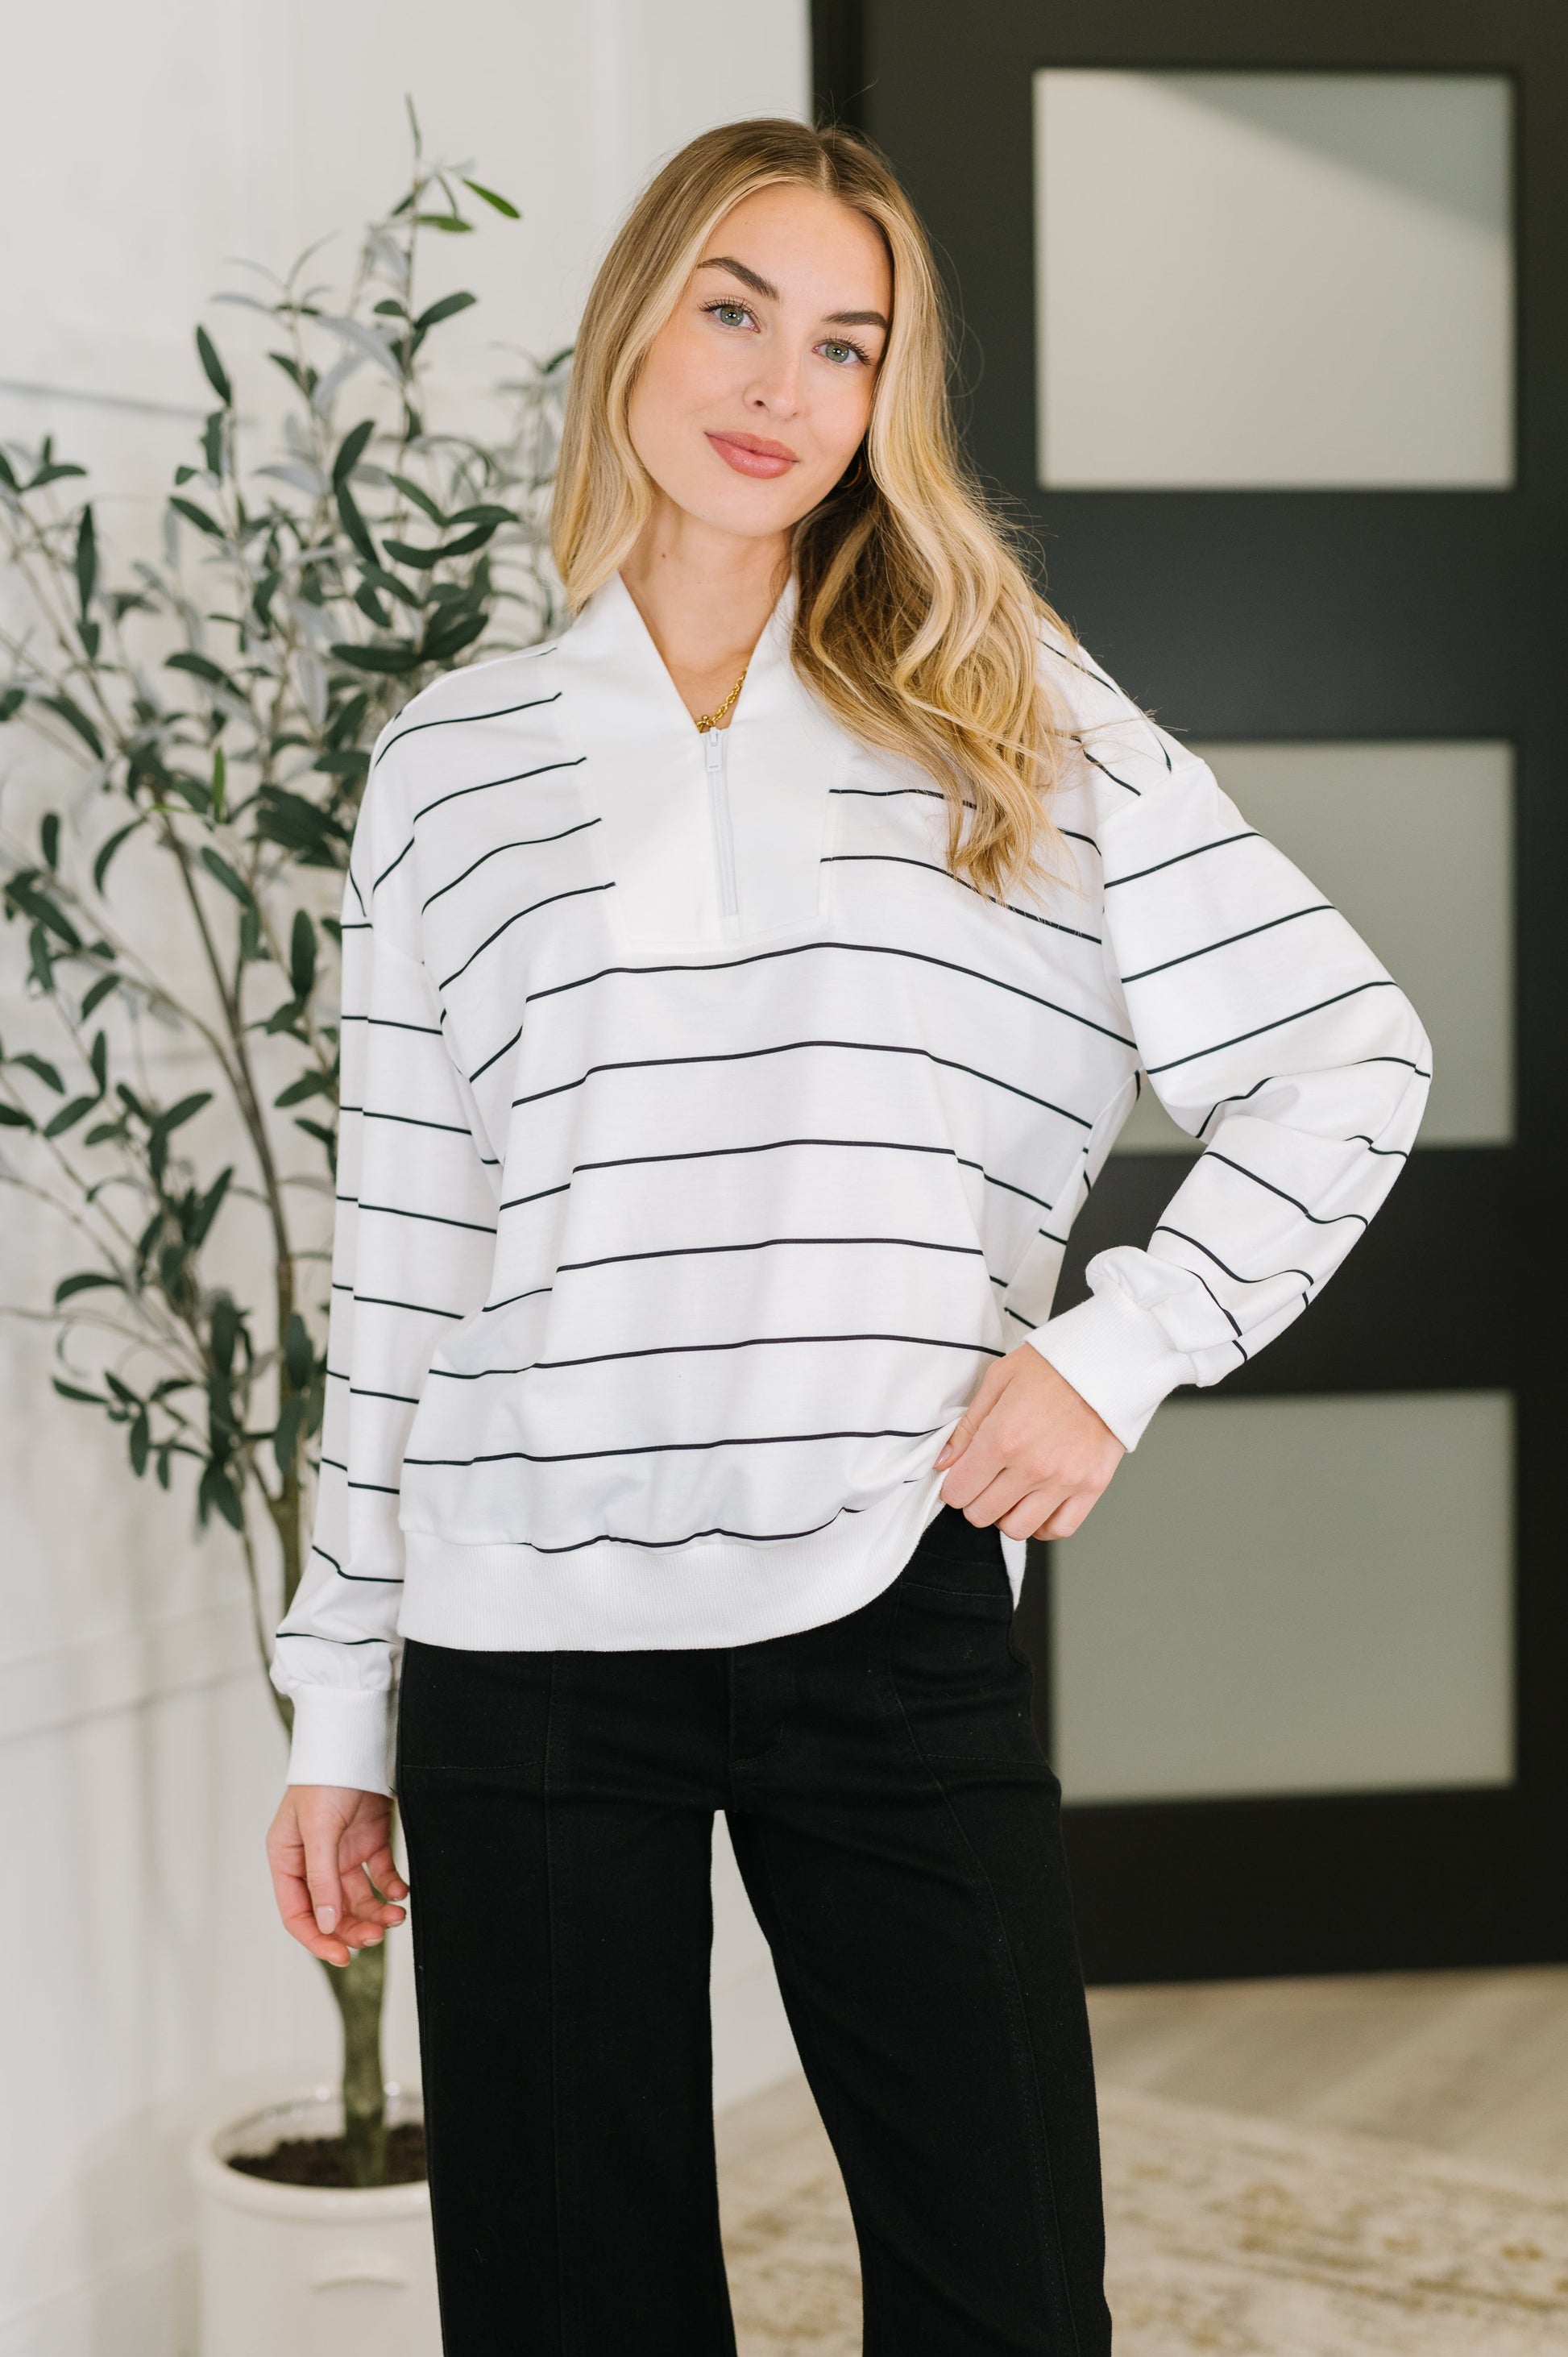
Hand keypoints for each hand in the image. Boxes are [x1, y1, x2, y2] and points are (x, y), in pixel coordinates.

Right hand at [266, 1785, 408, 1967]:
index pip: (297, 1913)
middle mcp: (313, 1860)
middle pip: (331, 1911)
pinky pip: (379, 1876)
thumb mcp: (318, 1829)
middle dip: (354, 1927)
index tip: (342, 1957)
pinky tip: (402, 1892)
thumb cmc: (326, 1778)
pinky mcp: (369, 1841)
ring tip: (397, 1915)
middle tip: (379, 1934)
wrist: (359, 1739)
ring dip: (375, 1912)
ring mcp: (341, 1852)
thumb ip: (322, 1879)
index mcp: (287, 1858)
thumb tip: (327, 1925)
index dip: (318, 1939)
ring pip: (357, 1898)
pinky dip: (391, 1888)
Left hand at [934, 1345, 1123, 1540]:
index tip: (960, 1476)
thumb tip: (943, 1462)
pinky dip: (1043, 1525)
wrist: (1107, 1361)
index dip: (953, 1486)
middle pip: (982, 1514)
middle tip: (983, 1483)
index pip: (959, 1491)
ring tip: (1010, 1493)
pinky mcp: (1092, 1486)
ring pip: (1017, 1529)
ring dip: (1005, 1515)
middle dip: (974, 1501)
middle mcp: (1032, 1466)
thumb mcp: (998, 1380)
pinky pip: (1060, 1528)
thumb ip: (967, 1427)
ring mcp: (1064, 1480)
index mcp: (1003, 1438)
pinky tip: (1037, 1505)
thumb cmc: (1052, 1365)